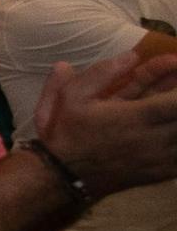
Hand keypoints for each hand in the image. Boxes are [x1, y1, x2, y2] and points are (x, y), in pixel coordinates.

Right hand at [33, 53, 176, 197]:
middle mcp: (155, 138)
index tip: (176, 69)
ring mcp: (162, 158)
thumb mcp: (73, 95)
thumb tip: (132, 55)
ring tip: (169, 109)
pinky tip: (170, 131)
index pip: (176, 102)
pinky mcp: (163, 172)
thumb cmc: (68, 132)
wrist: (64, 175)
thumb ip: (102, 73)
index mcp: (137, 117)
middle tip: (171, 89)